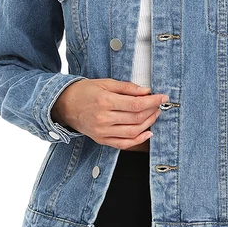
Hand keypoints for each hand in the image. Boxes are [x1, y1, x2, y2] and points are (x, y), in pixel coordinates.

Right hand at [51, 78, 167, 148]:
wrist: (64, 106)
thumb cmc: (85, 92)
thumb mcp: (105, 83)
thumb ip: (127, 87)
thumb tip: (146, 91)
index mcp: (105, 102)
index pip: (136, 104)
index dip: (153, 101)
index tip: (163, 97)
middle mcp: (103, 119)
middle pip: (136, 118)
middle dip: (152, 111)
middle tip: (158, 105)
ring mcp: (102, 132)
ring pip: (133, 132)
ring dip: (149, 124)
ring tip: (154, 115)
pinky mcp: (101, 140)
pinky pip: (124, 144)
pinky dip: (138, 140)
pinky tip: (148, 132)